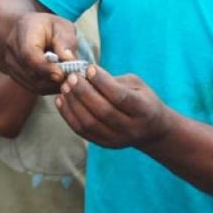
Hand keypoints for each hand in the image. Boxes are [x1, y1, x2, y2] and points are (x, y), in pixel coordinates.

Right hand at [0, 12, 79, 94]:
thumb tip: (68, 59)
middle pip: (31, 72)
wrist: (32, 30)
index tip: (62, 74)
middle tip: (71, 79)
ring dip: (52, 85)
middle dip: (52, 78)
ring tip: (67, 79)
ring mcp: (11, 63)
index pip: (29, 54)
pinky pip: (33, 88)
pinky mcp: (15, 75)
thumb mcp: (62, 27)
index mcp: (23, 30)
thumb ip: (66, 41)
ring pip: (32, 83)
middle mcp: (12, 48)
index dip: (45, 67)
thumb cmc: (50, 27)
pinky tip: (59, 82)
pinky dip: (48, 88)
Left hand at [55, 65, 172, 148]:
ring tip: (65, 86)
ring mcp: (117, 139)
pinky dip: (68, 115)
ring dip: (74, 103)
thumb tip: (87, 73)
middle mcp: (131, 128)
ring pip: (90, 124)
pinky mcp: (104, 144)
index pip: (120, 97)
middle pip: (103, 112)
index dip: (103, 83)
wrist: (151, 130)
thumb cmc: (142, 99)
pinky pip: (82, 131)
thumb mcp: (136, 85)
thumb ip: (114, 81)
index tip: (90, 68)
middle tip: (72, 77)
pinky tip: (61, 100)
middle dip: (84, 92)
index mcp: (143, 110)